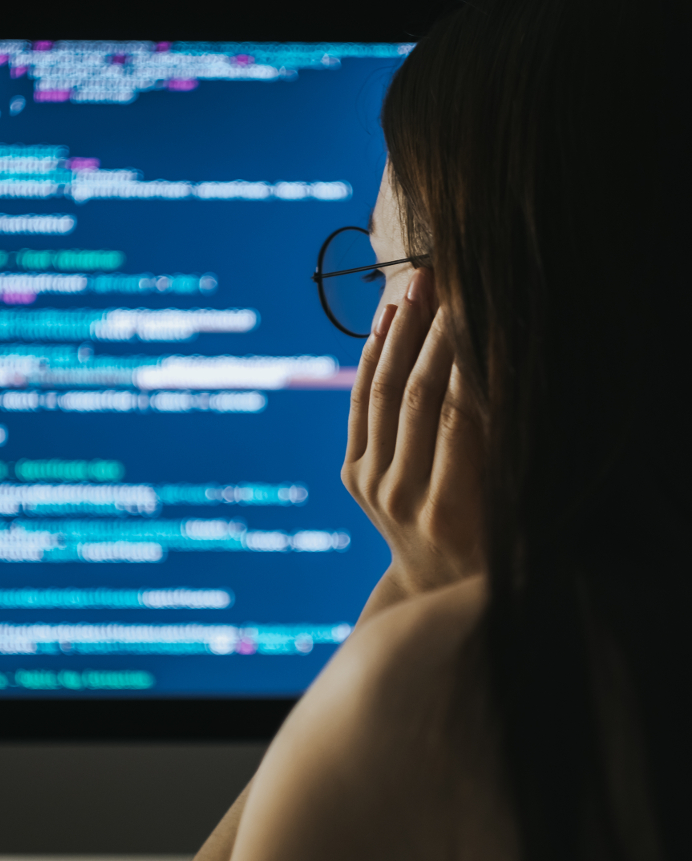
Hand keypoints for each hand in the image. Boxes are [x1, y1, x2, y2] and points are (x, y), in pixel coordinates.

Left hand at [342, 268, 484, 603]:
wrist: (432, 583)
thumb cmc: (492, 542)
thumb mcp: (510, 507)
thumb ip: (503, 450)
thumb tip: (509, 372)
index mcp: (449, 510)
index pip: (457, 415)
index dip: (466, 355)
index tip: (479, 304)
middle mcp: (400, 496)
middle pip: (416, 396)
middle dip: (433, 331)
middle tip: (448, 277)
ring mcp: (368, 484)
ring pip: (382, 393)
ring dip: (399, 333)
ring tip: (417, 283)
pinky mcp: (351, 473)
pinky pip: (360, 403)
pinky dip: (371, 358)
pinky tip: (386, 318)